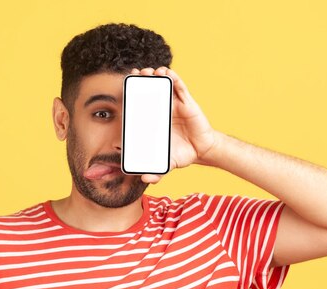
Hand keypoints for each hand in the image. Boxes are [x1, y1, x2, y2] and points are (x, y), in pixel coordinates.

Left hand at [130, 66, 217, 183]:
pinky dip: (174, 79)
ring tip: (150, 71)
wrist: (201, 151)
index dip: (132, 92)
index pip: (139, 102)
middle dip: (142, 79)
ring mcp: (174, 104)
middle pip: (149, 89)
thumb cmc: (180, 154)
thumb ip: (156, 172)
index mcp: (151, 120)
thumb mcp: (166, 164)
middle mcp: (160, 109)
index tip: (126, 82)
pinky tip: (167, 73)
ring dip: (156, 75)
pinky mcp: (187, 102)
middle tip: (137, 74)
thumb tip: (144, 179)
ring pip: (163, 85)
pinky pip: (180, 87)